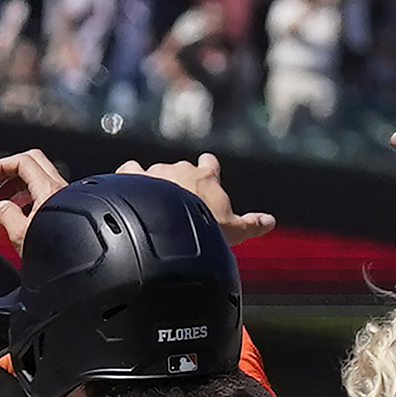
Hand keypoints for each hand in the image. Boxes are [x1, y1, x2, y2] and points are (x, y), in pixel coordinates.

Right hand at [0, 148, 73, 248]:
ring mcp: (68, 198)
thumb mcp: (21, 235)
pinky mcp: (70, 211)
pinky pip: (47, 194)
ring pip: (40, 179)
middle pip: (33, 163)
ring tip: (6, 200)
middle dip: (10, 170)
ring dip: (19, 185)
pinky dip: (30, 197)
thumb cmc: (60, 253)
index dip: (2, 165)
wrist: (82, 264)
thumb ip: (7, 215)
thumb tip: (1, 208)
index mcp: (48, 189)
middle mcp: (61, 189)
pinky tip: (23, 214)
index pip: (22, 162)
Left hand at [117, 151, 276, 239]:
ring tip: (148, 204)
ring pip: (153, 171)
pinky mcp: (132, 177)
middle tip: (174, 205)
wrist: (169, 230)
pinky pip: (128, 171)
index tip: (205, 170)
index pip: (209, 164)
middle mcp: (181, 169)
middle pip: (180, 170)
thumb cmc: (205, 229)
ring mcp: (156, 172)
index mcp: (206, 177)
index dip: (207, 168)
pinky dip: (126, 179)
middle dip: (177, 183)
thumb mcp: (233, 231)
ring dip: (151, 183)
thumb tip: (270, 222)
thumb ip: (251, 224)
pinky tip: (125, 190)